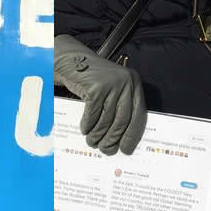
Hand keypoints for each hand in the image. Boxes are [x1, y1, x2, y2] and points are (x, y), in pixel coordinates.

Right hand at [53, 34, 146, 154]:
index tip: (126, 149)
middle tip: (106, 150)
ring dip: (98, 135)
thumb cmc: (92, 80)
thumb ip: (119, 108)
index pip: (139, 114)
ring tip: (92, 142)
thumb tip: (121, 139)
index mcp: (134, 84)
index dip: (133, 134)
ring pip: (107, 118)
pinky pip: (93, 113)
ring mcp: (112, 83)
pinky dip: (88, 125)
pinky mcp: (96, 87)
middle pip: (123, 119)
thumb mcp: (112, 90)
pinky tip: (84, 130)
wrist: (72, 60)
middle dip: (113, 139)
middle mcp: (126, 82)